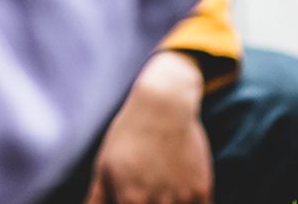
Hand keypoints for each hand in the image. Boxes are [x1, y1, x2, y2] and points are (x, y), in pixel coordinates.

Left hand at [84, 52, 211, 203]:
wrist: (165, 104)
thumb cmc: (129, 134)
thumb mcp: (105, 166)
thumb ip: (96, 201)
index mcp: (130, 200)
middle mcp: (158, 202)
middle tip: (147, 200)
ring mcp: (182, 197)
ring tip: (161, 199)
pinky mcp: (201, 189)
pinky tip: (178, 200)